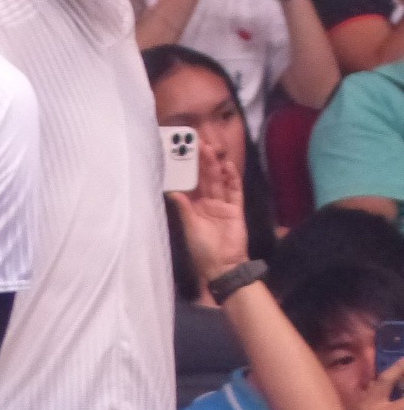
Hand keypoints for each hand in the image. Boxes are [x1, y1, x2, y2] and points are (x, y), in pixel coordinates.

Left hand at [169, 141, 249, 284]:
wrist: (224, 266)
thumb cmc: (202, 249)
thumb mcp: (190, 227)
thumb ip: (184, 208)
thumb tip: (173, 191)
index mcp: (194, 206)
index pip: (190, 183)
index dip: (186, 169)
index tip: (180, 153)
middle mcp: (208, 202)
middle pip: (204, 178)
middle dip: (200, 161)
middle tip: (195, 143)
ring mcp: (223, 204)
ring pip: (218, 180)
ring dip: (214, 165)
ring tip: (209, 149)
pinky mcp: (236, 209)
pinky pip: (235, 191)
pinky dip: (232, 178)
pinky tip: (228, 166)